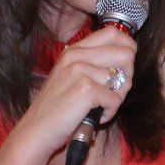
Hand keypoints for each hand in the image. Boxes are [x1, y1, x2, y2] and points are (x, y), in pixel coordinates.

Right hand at [6, 26, 136, 159]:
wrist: (36, 130)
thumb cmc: (57, 108)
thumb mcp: (70, 76)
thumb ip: (94, 64)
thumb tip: (127, 60)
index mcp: (74, 50)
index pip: (113, 33)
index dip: (128, 48)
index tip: (124, 67)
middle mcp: (76, 56)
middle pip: (126, 54)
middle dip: (128, 76)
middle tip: (114, 92)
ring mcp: (80, 70)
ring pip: (124, 79)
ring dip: (117, 98)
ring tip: (99, 107)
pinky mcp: (85, 89)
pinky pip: (115, 100)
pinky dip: (109, 112)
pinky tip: (94, 116)